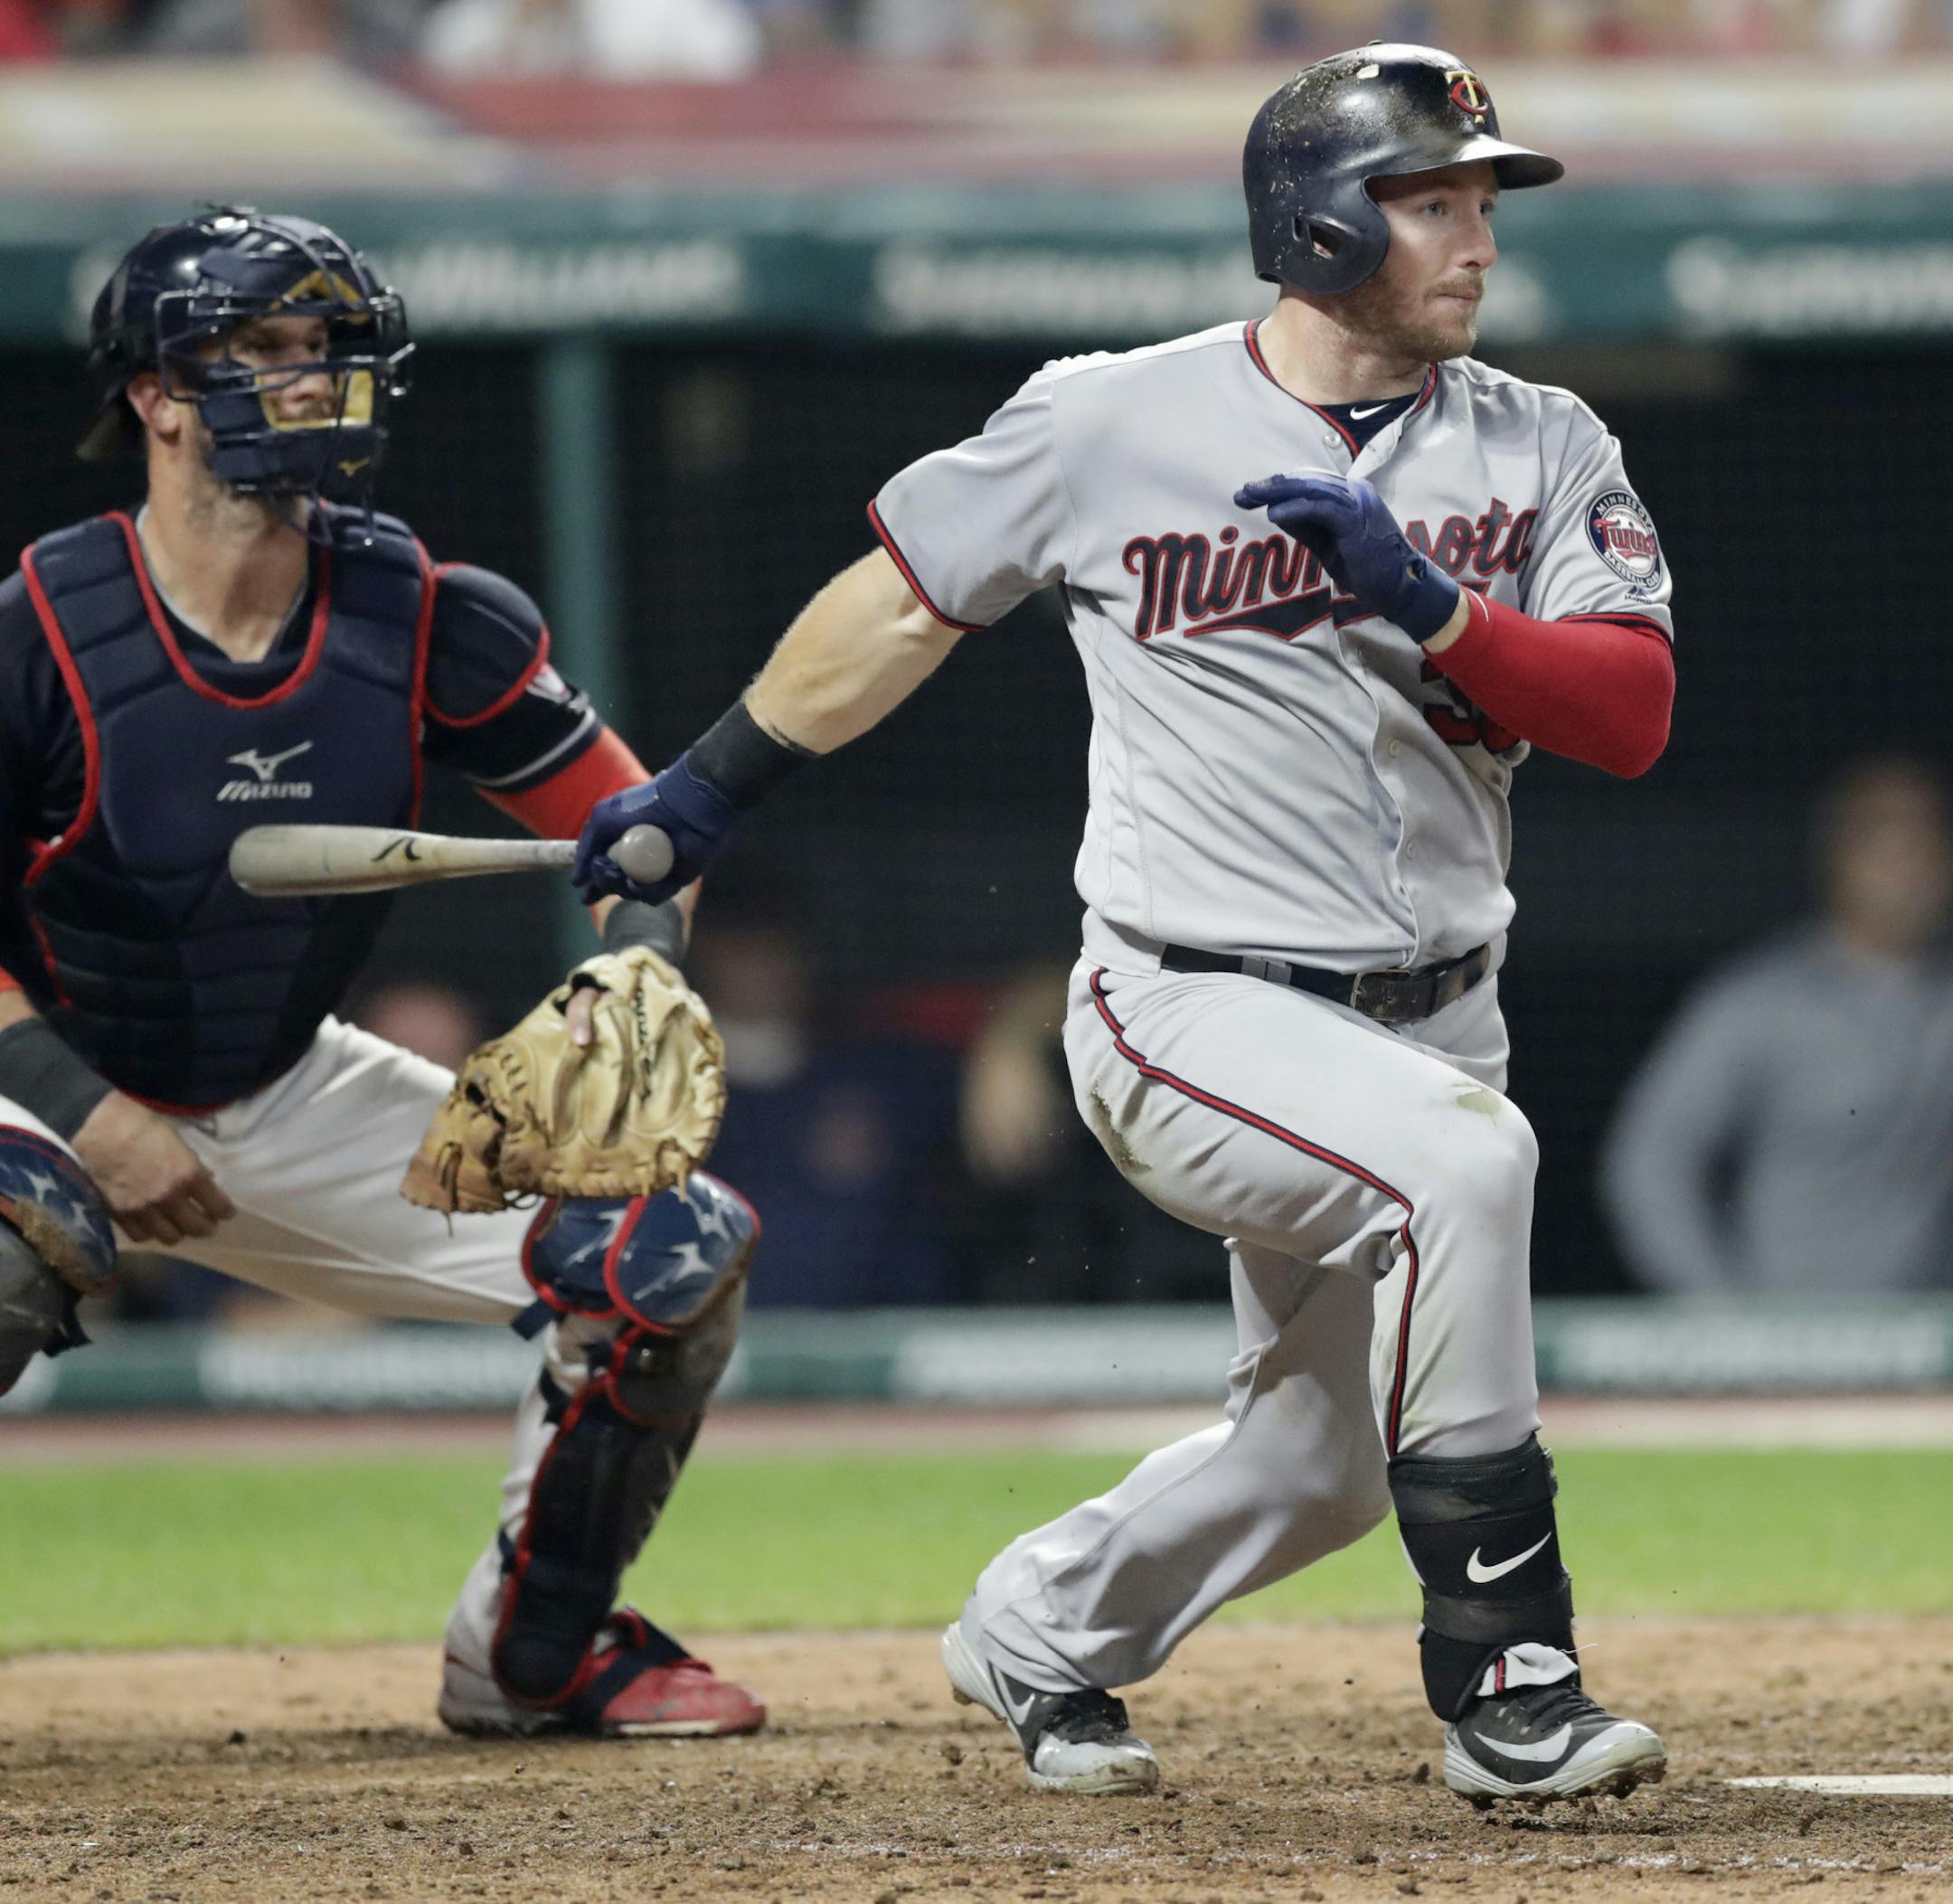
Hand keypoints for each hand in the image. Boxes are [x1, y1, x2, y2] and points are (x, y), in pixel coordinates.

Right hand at [71, 1092, 234, 1246]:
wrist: (96, 1130)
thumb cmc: (140, 1125)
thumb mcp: (177, 1141)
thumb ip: (192, 1165)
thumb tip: (207, 1180)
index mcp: (188, 1175)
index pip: (218, 1206)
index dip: (225, 1211)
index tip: (226, 1212)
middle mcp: (169, 1198)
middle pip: (197, 1229)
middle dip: (206, 1227)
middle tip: (206, 1222)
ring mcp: (143, 1210)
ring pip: (171, 1238)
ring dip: (178, 1232)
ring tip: (178, 1225)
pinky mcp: (120, 1216)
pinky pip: (142, 1236)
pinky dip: (150, 1232)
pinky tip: (152, 1224)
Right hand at [573, 757, 737, 905]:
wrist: (683, 805)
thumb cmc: (643, 806)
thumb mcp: (603, 819)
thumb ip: (585, 848)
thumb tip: (577, 881)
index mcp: (621, 847)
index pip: (603, 873)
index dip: (593, 887)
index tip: (584, 896)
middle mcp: (638, 861)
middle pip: (614, 886)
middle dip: (605, 883)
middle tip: (607, 869)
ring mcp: (657, 871)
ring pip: (632, 894)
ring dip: (622, 888)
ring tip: (623, 874)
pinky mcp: (675, 879)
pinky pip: (655, 896)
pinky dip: (645, 892)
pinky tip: (640, 882)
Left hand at [1235, 471, 1459, 643]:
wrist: (1399, 587)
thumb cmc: (1366, 569)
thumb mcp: (1327, 543)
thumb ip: (1306, 526)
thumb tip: (1276, 511)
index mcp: (1349, 495)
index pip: (1307, 483)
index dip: (1277, 487)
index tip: (1249, 496)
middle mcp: (1354, 491)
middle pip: (1305, 480)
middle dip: (1271, 486)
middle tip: (1242, 493)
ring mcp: (1357, 502)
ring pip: (1311, 488)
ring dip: (1277, 492)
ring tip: (1250, 496)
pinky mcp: (1356, 519)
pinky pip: (1320, 508)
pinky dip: (1295, 509)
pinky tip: (1273, 514)